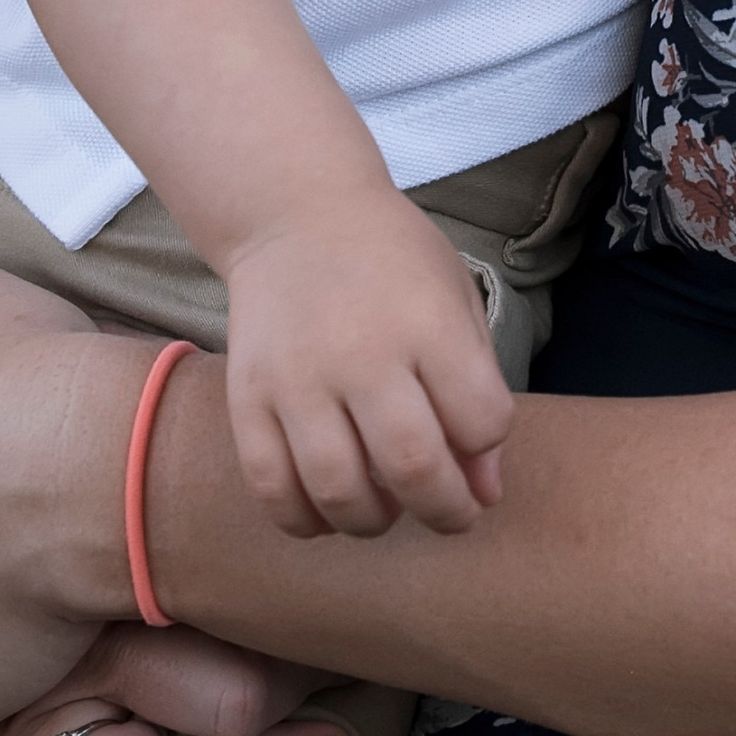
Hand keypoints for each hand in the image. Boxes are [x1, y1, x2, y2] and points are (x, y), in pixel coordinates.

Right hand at [221, 189, 511, 539]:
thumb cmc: (391, 260)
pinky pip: (270, 487)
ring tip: (387, 509)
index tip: (477, 438)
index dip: (488, 443)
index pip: (481, 418)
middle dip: (445, 510)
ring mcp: (297, 379)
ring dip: (374, 521)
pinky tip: (328, 508)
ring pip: (338, 490)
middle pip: (413, 466)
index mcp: (428, 320)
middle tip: (451, 513)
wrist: (294, 214)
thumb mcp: (454, 298)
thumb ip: (477, 391)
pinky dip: (304, 519)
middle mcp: (361, 352)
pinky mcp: (247, 399)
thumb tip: (485, 491)